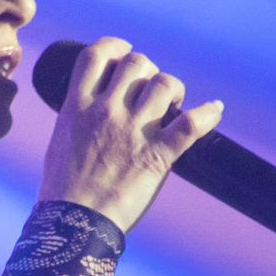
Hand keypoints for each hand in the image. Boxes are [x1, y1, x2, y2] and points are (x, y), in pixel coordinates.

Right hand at [37, 36, 222, 234]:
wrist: (72, 229)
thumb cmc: (62, 195)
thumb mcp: (60, 144)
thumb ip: (78, 120)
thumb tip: (91, 109)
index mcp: (78, 108)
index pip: (96, 55)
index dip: (115, 47)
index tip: (124, 53)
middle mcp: (106, 112)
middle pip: (136, 63)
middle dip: (148, 71)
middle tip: (150, 89)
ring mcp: (132, 132)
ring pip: (164, 84)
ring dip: (172, 89)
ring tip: (173, 104)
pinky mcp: (157, 155)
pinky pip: (191, 125)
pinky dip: (208, 114)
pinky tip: (216, 110)